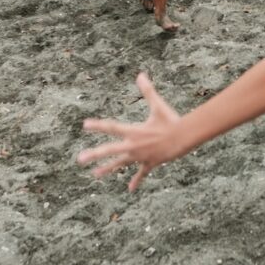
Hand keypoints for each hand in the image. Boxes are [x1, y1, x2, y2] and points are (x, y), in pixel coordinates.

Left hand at [78, 72, 182, 191]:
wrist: (184, 138)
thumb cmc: (171, 120)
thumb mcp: (158, 105)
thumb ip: (148, 91)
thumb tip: (140, 74)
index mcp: (134, 131)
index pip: (112, 127)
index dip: (98, 126)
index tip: (85, 125)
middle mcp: (134, 145)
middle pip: (110, 150)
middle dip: (95, 154)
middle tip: (80, 159)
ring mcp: (141, 156)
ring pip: (121, 163)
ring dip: (108, 168)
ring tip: (95, 174)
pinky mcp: (150, 163)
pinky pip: (141, 173)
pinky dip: (136, 180)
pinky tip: (130, 189)